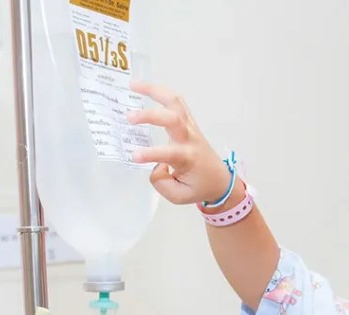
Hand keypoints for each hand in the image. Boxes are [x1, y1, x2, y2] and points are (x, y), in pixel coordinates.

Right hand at [127, 81, 231, 204]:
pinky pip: (176, 102)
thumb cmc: (199, 187)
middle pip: (173, 119)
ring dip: (154, 91)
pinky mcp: (188, 122)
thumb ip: (161, 182)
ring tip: (133, 85)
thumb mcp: (179, 195)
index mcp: (188, 158)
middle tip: (128, 117)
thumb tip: (153, 164)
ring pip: (176, 102)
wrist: (221, 180)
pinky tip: (142, 87)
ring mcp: (190, 127)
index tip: (134, 156)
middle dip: (151, 115)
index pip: (169, 153)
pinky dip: (159, 91)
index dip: (151, 154)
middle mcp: (190, 139)